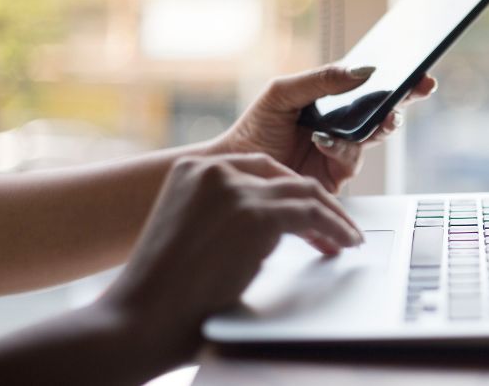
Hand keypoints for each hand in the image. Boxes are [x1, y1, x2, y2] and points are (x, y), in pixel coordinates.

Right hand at [101, 153, 362, 359]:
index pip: (258, 170)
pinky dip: (336, 228)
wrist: (140, 319)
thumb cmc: (161, 295)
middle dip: (317, 203)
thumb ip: (223, 220)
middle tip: (338, 227)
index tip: (310, 213)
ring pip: (306, 193)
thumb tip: (267, 235)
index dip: (289, 192)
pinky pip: (313, 214)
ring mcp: (236, 189)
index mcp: (192, 170)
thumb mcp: (191, 237)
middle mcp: (214, 170)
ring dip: (334, 217)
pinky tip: (345, 243)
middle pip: (286, 177)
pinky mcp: (256, 214)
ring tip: (348, 238)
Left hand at [211, 64, 436, 192]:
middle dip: (403, 100)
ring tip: (383, 117)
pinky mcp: (337, 175)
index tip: (418, 74)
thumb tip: (362, 71)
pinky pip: (351, 159)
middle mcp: (343, 125)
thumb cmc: (256, 129)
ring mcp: (342, 150)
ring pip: (373, 135)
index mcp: (333, 101)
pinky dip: (341, 147)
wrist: (236, 171)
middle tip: (417, 90)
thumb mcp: (284, 93)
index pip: (371, 87)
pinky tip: (324, 140)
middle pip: (382, 110)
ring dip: (379, 125)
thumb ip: (320, 80)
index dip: (398, 80)